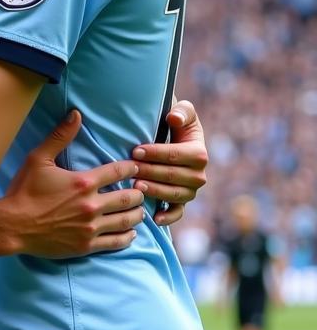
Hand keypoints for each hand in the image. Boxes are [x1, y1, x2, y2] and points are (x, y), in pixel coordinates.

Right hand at [4, 110, 144, 257]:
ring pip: (126, 220)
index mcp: (83, 182)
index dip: (130, 168)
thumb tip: (76, 114)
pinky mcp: (87, 245)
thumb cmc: (24, 191)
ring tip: (140, 211)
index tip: (136, 168)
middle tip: (140, 191)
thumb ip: (60, 137)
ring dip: (136, 214)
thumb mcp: (38, 159)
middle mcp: (92, 205)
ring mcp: (91, 227)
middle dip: (137, 193)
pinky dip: (128, 237)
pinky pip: (116, 242)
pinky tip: (131, 233)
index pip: (117, 172)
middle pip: (128, 198)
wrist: (13, 225)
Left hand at [131, 100, 207, 226]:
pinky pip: (178, 212)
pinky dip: (168, 217)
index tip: (136, 151)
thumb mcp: (183, 112)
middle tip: (131, 169)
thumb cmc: (177, 123)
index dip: (155, 153)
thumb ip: (182, 111)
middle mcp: (199, 175)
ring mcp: (191, 190)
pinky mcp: (182, 201)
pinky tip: (154, 218)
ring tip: (136, 186)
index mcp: (199, 153)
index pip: (175, 155)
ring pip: (173, 194)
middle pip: (173, 176)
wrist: (176, 137)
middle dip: (150, 172)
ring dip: (155, 191)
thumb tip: (174, 118)